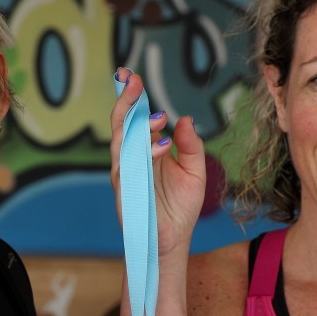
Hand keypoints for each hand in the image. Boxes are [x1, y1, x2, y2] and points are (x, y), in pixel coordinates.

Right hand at [109, 68, 206, 258]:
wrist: (172, 239)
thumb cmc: (181, 207)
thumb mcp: (196, 170)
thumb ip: (191, 145)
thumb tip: (183, 118)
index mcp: (147, 149)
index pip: (137, 117)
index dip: (133, 97)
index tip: (132, 76)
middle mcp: (133, 157)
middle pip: (122, 123)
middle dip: (125, 100)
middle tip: (131, 80)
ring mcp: (126, 172)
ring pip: (120, 140)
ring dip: (134, 125)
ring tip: (156, 115)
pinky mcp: (126, 189)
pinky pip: (129, 166)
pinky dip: (144, 154)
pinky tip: (162, 145)